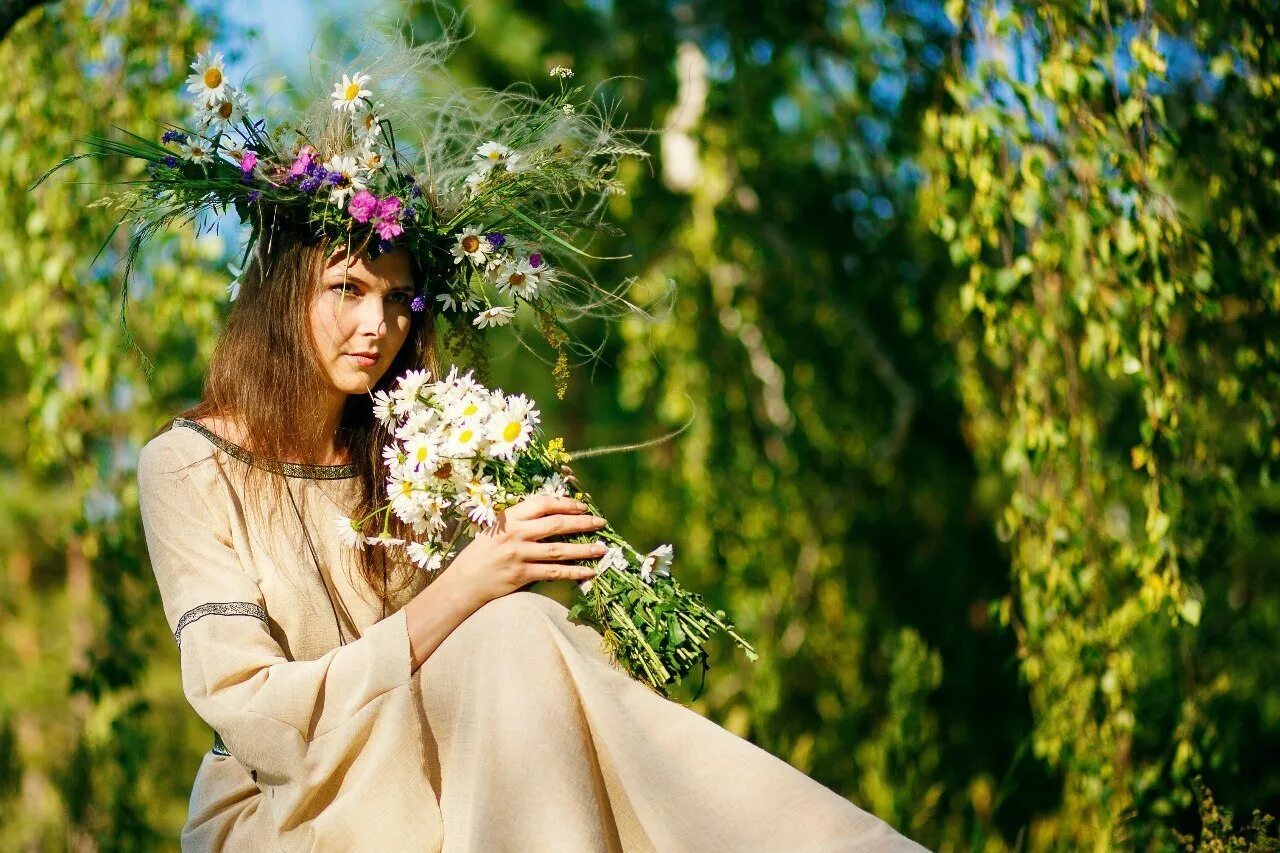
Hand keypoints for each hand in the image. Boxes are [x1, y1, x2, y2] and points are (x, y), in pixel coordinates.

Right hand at [445, 495, 607, 609]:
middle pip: (556, 524)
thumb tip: (556, 517)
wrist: (463, 582)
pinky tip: (589, 571)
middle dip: (582, 522)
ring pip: (559, 549)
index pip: (543, 504)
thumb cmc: (482, 554)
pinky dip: (573, 571)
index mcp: (509, 518)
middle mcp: (515, 533)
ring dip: (584, 548)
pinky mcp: (521, 575)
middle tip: (601, 523)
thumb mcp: (497, 530)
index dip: (566, 503)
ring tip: (602, 548)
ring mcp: (519, 554)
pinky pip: (553, 572)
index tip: (583, 506)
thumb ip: (522, 523)